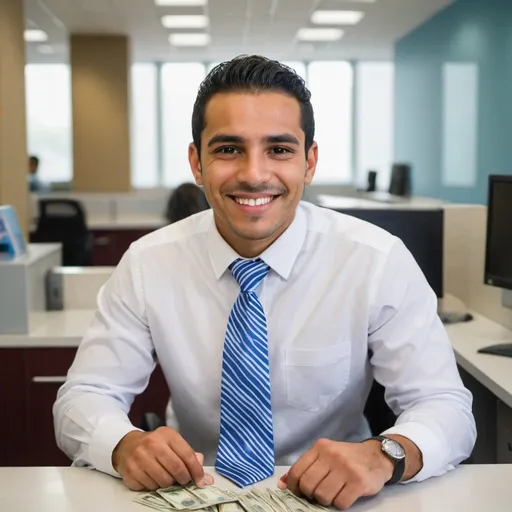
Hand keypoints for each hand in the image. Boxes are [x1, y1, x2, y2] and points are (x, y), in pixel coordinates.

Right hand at [112, 427, 213, 490]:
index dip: (196, 470)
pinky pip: (149, 487)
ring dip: (168, 484)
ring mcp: (139, 458)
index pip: (187, 455)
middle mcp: (152, 444)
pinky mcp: (130, 471)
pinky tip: (152, 478)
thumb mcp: (171, 443)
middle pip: (176, 468)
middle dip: (183, 479)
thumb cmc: (155, 445)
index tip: (201, 481)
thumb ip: (188, 455)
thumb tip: (205, 477)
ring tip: (166, 477)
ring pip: (163, 481)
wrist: (127, 445)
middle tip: (183, 480)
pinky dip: (154, 487)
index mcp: (167, 434)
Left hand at [278, 439, 393, 509]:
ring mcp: (346, 468)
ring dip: (325, 501)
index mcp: (320, 447)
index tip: (298, 491)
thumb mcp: (325, 455)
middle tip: (317, 494)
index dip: (294, 486)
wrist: (376, 456)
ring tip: (332, 493)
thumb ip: (305, 467)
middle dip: (310, 495)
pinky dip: (340, 504)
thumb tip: (282, 484)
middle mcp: (332, 455)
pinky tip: (344, 495)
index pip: (297, 471)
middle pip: (308, 485)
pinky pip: (340, 503)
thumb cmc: (346, 457)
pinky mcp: (359, 482)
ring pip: (323, 496)